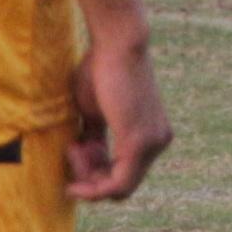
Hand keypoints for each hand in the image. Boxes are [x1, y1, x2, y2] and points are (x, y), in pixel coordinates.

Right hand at [67, 26, 171, 201]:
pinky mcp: (140, 143)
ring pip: (117, 188)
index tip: (74, 148)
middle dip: (89, 176)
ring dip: (87, 176)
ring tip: (74, 145)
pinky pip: (118, 184)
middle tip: (73, 147)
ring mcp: (153, 144)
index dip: (93, 172)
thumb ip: (94, 137)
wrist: (116, 43)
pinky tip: (75, 162)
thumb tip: (83, 159)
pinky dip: (93, 183)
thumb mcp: (95, 112)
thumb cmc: (101, 69)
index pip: (123, 174)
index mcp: (151, 135)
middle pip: (120, 186)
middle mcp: (158, 142)